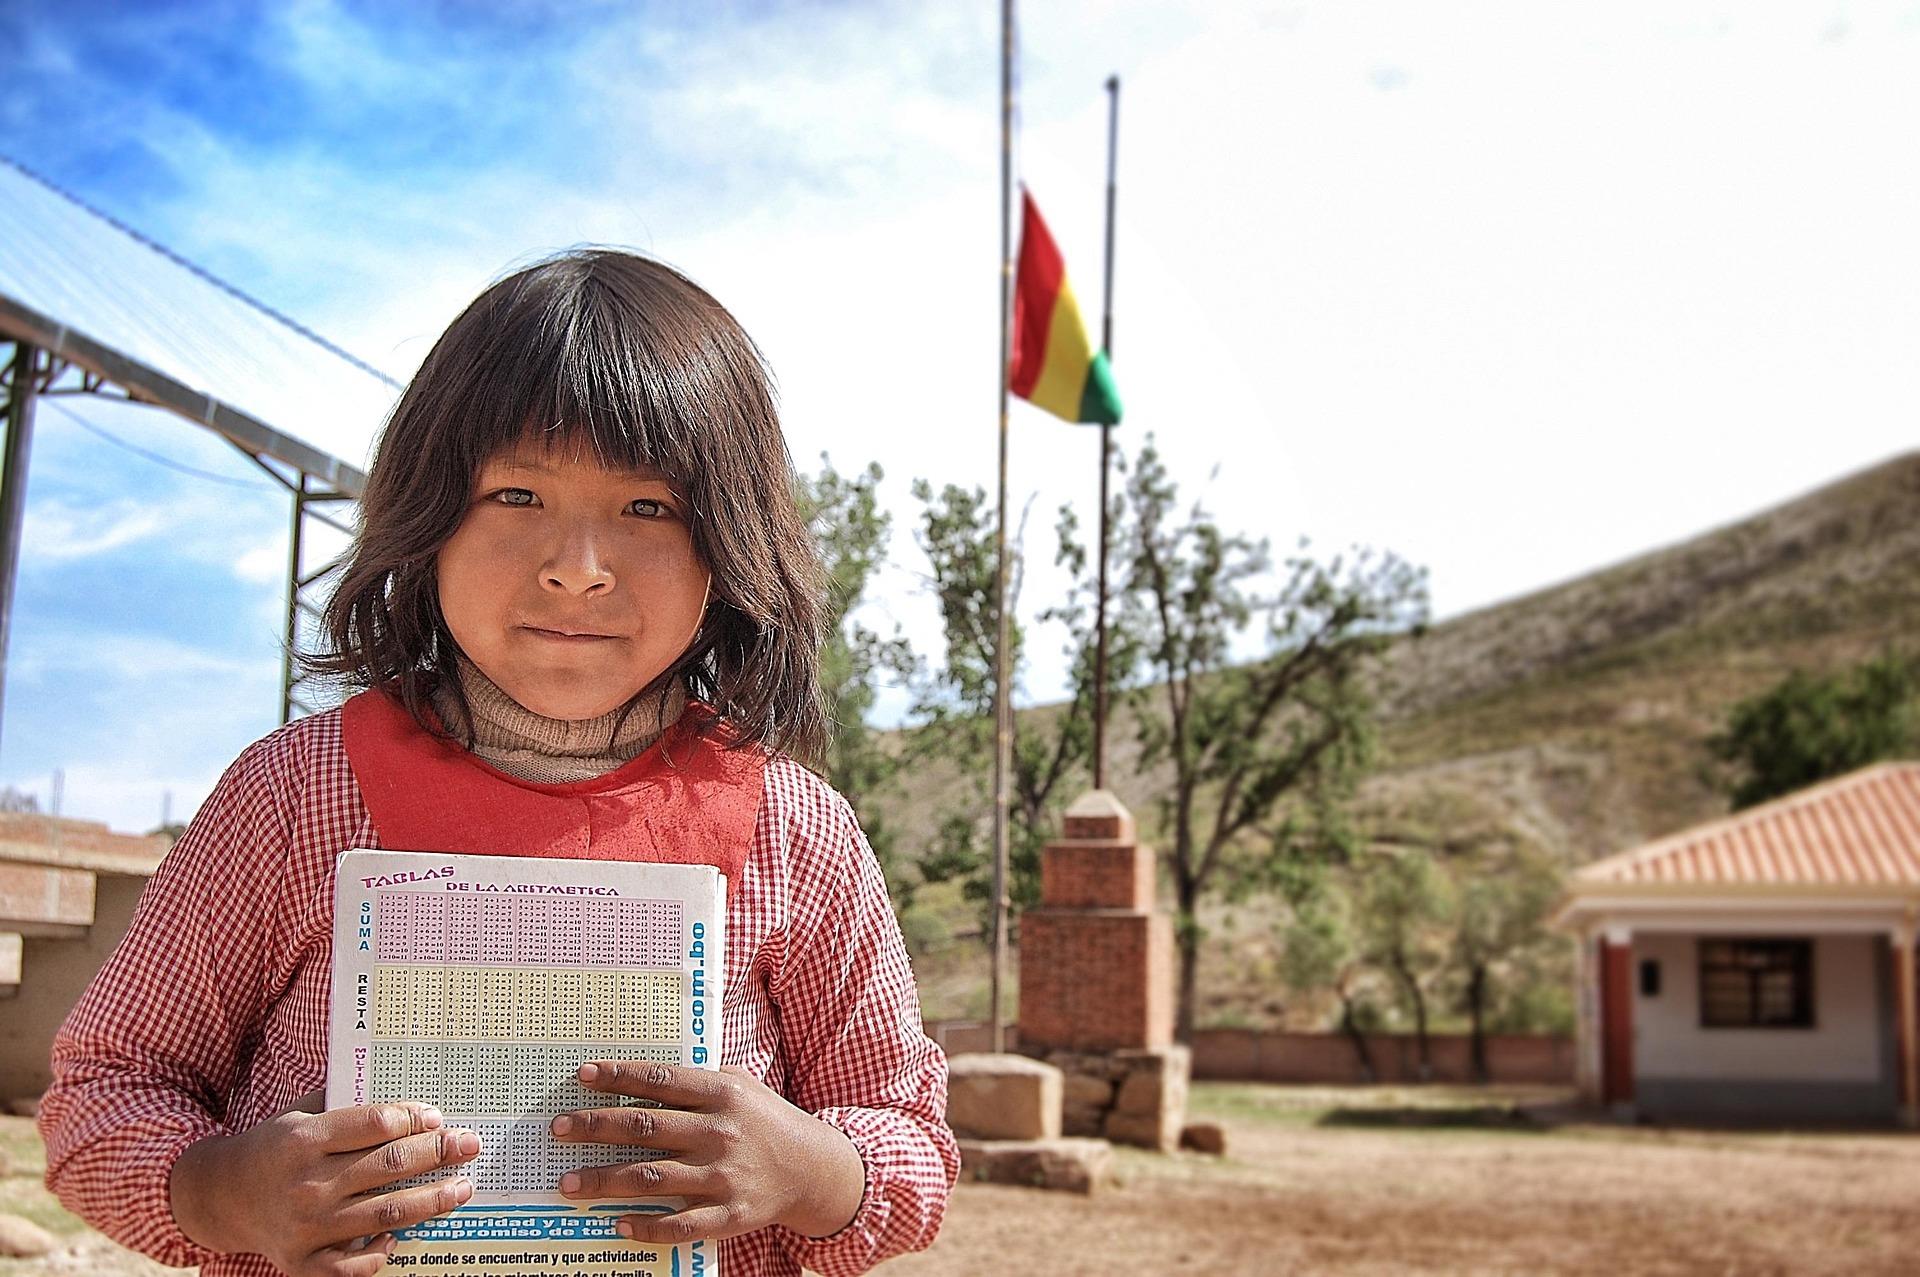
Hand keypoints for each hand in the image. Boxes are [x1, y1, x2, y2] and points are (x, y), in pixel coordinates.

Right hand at [170, 1100, 481, 1275]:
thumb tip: (411, 1108)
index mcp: (303, 1140)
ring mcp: (304, 1227)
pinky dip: (381, 1252)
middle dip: (436, 1154)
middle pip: (386, 1167)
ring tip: (462, 1189)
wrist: (220, 1196)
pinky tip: (402, 1237)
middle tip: (470, 1145)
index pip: (373, 1125)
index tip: (438, 1118)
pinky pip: (352, 1264)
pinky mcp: (300, 1261)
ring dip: (431, 1201)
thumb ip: (346, 1105)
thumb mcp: (299, 1113)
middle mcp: (305, 1184)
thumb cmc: (273, 1147)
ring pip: (383, 1213)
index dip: (411, 1120)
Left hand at [552, 1061, 864, 1244]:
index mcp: (721, 1095)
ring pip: (652, 1177)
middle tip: (558, 1128)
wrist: (813, 1169)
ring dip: (605, 1180)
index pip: (660, 1081)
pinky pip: (681, 1224)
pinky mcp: (729, 1214)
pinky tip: (617, 1223)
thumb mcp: (741, 1086)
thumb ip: (698, 1080)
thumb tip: (642, 1074)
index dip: (619, 1076)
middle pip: (646, 1127)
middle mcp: (719, 1133)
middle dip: (596, 1127)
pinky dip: (647, 1226)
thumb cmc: (767, 1121)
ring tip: (568, 1183)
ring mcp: (723, 1176)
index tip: (582, 1075)